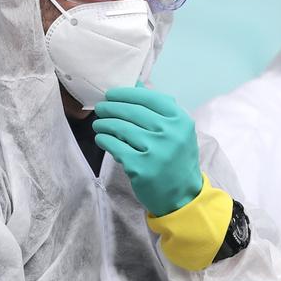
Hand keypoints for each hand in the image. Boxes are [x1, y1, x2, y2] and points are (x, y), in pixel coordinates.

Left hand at [93, 85, 202, 215]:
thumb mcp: (178, 132)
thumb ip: (159, 109)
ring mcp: (156, 151)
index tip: (112, 94)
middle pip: (132, 112)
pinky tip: (101, 138)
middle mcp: (170, 133)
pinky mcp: (140, 167)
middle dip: (111, 107)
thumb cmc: (176, 160)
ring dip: (104, 124)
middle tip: (100, 108)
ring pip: (120, 128)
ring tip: (98, 124)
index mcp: (181, 120)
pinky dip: (104, 140)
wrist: (182, 196)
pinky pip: (114, 146)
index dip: (126, 94)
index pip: (149, 98)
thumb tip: (136, 83)